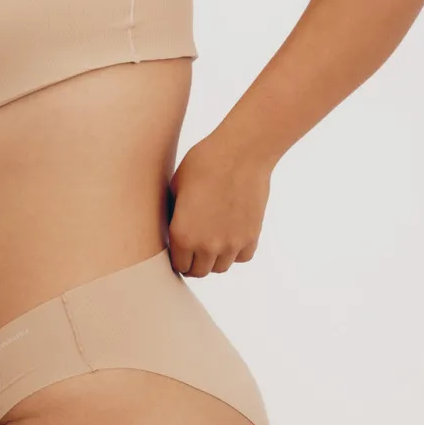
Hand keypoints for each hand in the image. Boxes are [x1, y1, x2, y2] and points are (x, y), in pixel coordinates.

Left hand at [167, 137, 272, 277]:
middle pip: (198, 271)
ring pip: (220, 267)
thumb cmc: (202, 164)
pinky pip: (242, 257)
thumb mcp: (175, 188)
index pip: (177, 265)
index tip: (177, 250)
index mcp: (182, 235)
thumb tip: (172, 230)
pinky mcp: (251, 235)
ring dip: (214, 259)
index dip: (176, 258)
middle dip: (193, 262)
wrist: (240, 153)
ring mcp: (232, 243)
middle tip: (192, 248)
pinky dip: (235, 251)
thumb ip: (173, 216)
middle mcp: (207, 245)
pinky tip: (229, 235)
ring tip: (211, 240)